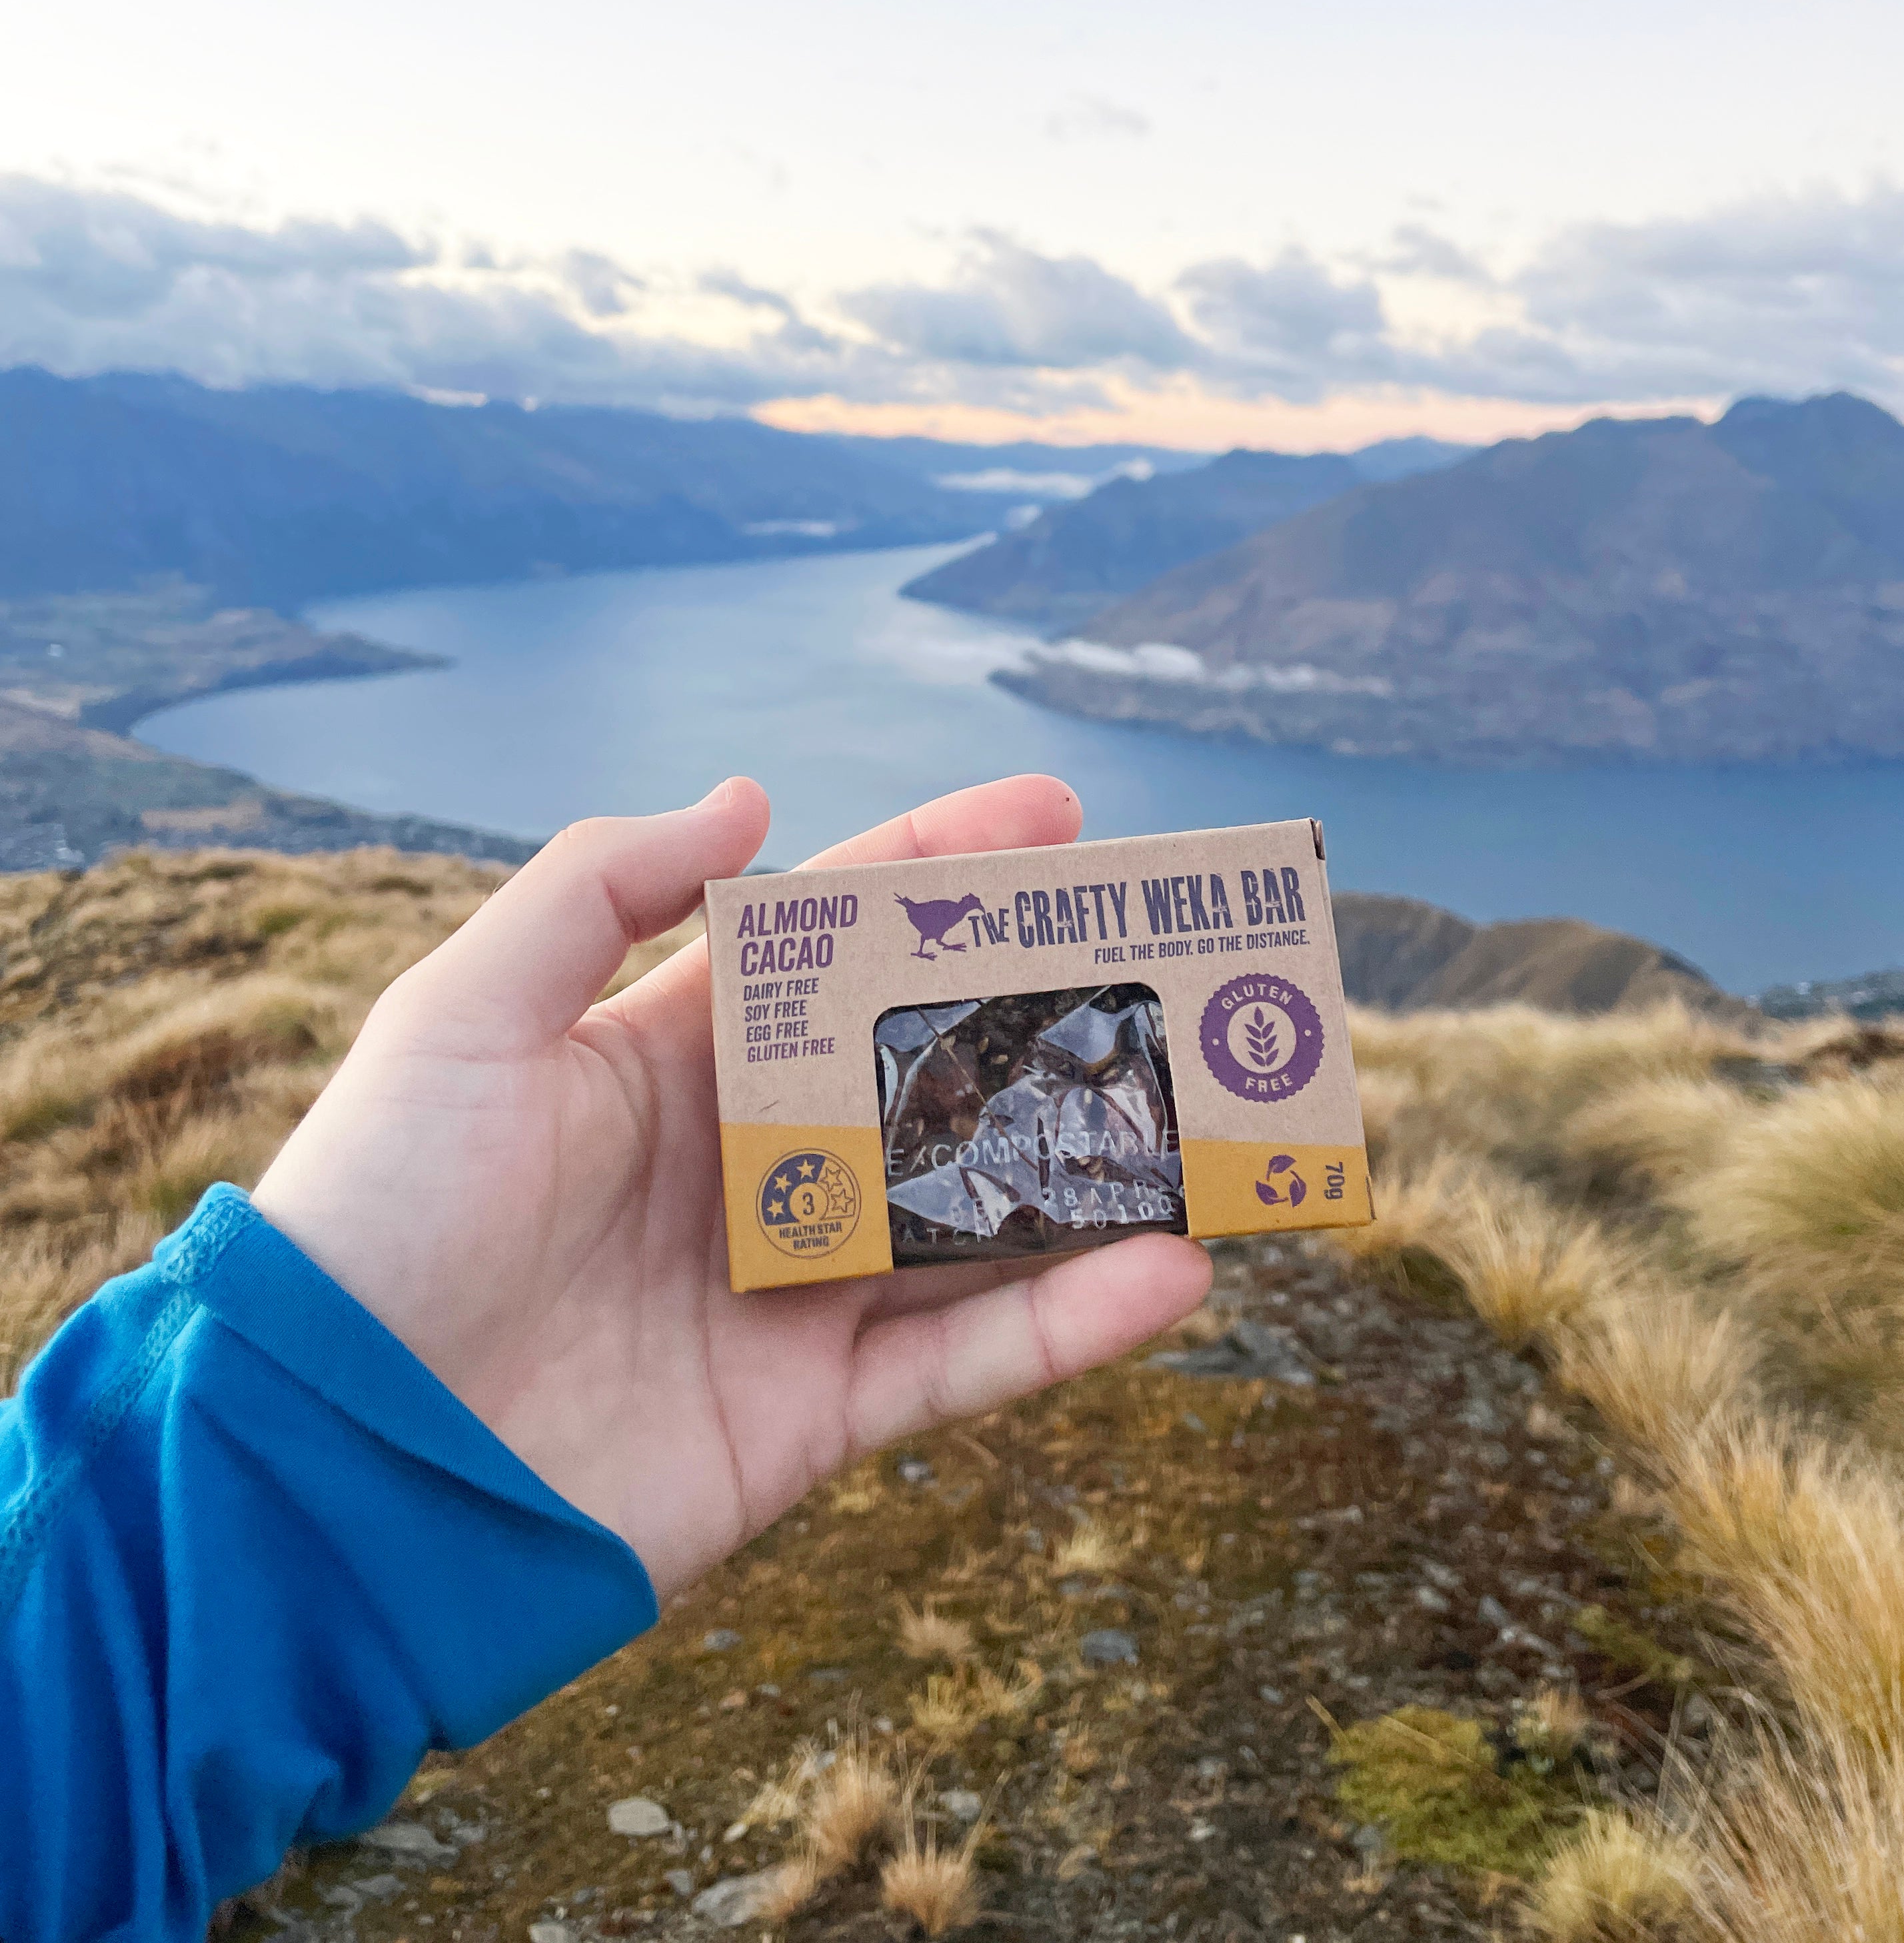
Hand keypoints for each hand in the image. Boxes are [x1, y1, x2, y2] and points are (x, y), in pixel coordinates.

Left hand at [254, 774, 1212, 1596]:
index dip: (950, 870)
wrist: (328, 1460)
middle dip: (1058, 1011)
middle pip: (941, 1070)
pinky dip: (1075, 1321)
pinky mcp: (812, 1418)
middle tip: (1185, 959)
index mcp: (680, 1054)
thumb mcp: (466, 1014)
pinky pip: (969, 1362)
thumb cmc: (380, 1211)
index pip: (845, 940)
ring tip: (1220, 1114)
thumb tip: (757, 799)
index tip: (1060, 819)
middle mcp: (754, 1163)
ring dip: (1100, 1169)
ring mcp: (792, 1292)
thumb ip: (603, 888)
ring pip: (984, 1217)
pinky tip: (1172, 1270)